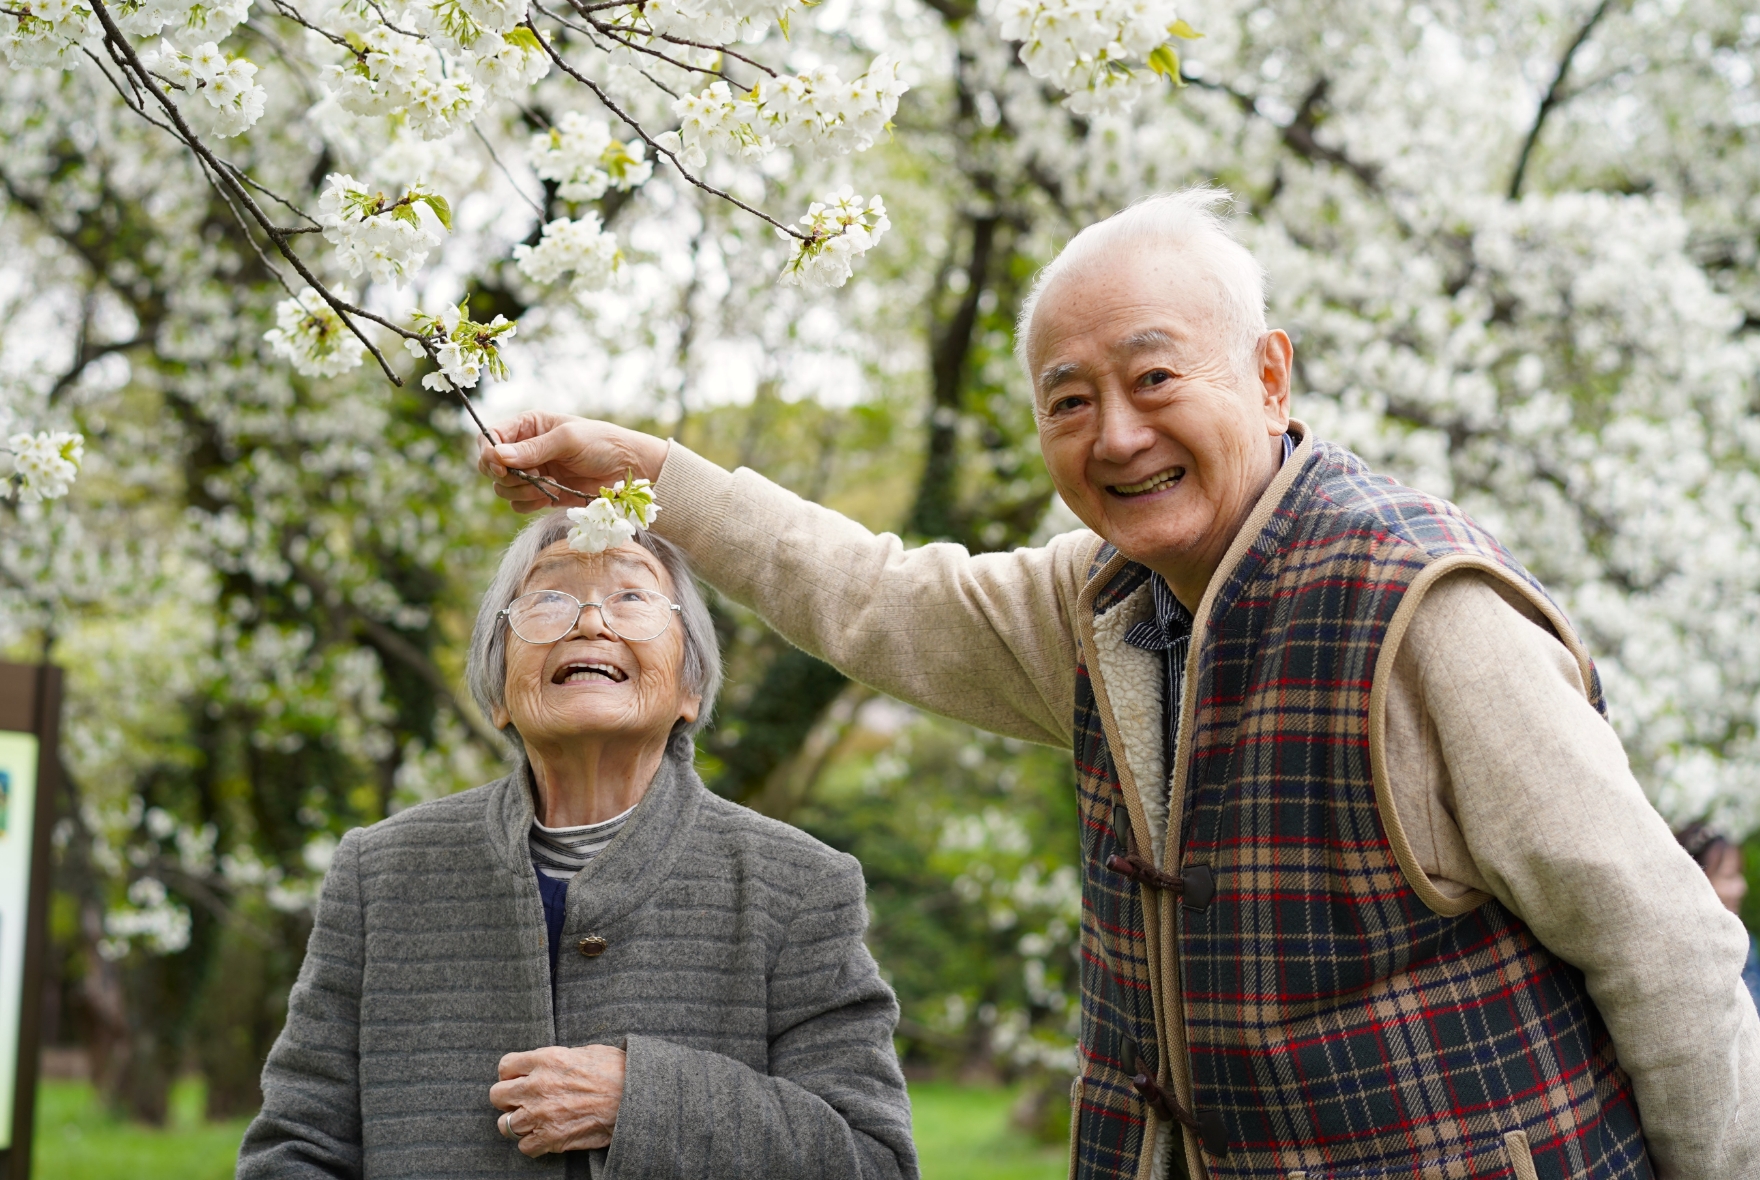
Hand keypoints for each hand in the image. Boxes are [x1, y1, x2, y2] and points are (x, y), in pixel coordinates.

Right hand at [477, 411, 669, 513]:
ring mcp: (532, 473)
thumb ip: (533, 449)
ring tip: (549, 484)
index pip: (490, 437)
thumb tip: (498, 456)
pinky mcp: (542, 494)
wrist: (629, 469)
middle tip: (531, 476)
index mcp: (528, 426)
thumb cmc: (602, 443)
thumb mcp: (568, 439)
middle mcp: (525, 449)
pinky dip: (530, 503)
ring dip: (520, 491)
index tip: (502, 467)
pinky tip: (553, 494)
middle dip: (505, 475)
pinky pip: (519, 504)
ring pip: (503, 488)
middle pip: (490, 466)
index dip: (488, 454)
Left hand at [489, 1044, 626, 1156]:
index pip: (505, 1066)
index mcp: (546, 1059)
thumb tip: (544, 1066)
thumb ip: (556, 1059)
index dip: (511, 1074)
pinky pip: (524, 1147)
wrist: (636, 1096)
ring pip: (506, 1125)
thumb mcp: (584, 1051)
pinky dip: (533, 1144)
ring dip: (518, 1124)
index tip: (520, 1079)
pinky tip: (545, 1135)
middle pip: (497, 1095)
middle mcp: (538, 1086)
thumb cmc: (617, 1070)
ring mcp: (542, 1114)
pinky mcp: (552, 1138)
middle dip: (508, 1099)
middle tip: (522, 1101)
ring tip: (534, 1121)